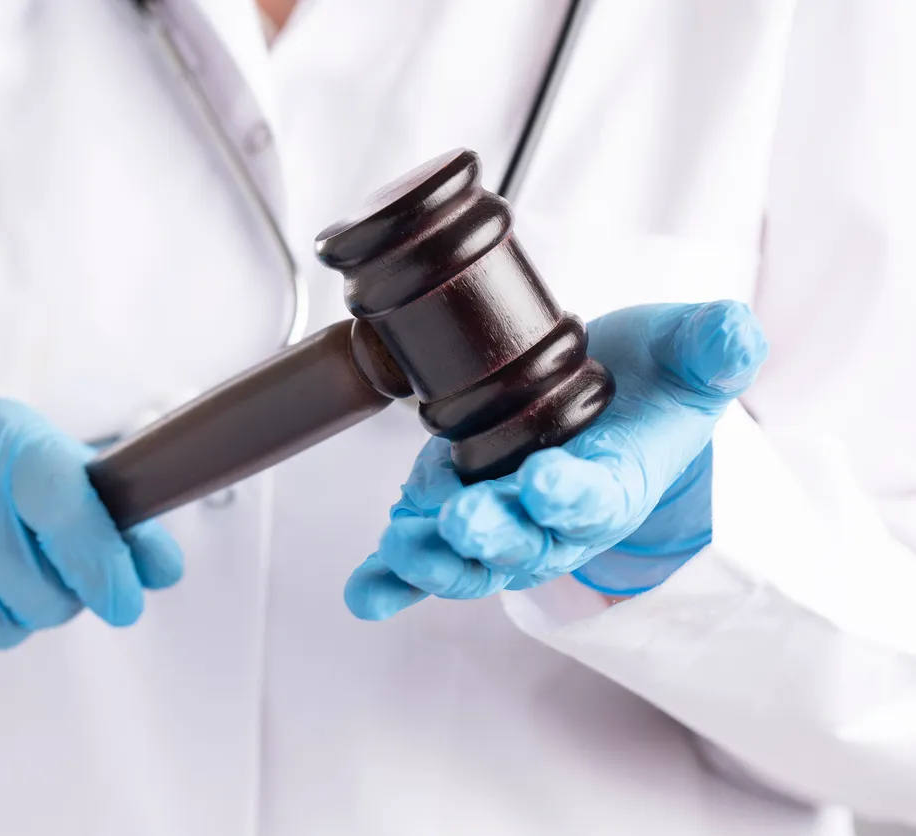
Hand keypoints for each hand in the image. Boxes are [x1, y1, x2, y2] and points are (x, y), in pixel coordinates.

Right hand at [0, 393, 182, 663]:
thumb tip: (165, 571)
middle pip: (23, 581)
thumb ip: (113, 519)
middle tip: (58, 588)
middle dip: (56, 602)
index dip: (100, 564)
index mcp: (12, 441)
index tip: (123, 603)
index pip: (63, 506)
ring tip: (12, 591)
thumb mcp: (53, 465)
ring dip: (15, 623)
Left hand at [344, 300, 767, 619]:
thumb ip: (714, 346)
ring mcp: (503, 520)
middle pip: (525, 540)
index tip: (547, 483)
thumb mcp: (690, 355)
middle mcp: (555, 518)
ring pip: (470, 557)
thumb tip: (736, 335)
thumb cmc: (651, 385)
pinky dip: (394, 579)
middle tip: (466, 520)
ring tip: (402, 545)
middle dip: (495, 534)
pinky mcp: (456, 511)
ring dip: (435, 559)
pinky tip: (365, 592)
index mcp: (615, 482)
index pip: (597, 499)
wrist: (612, 405)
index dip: (572, 495)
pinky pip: (427, 558)